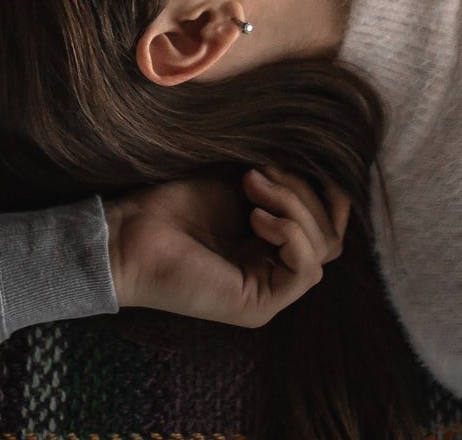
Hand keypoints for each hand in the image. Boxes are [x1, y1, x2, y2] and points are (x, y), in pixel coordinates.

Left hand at [104, 166, 350, 327]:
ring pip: (323, 249)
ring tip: (251, 185)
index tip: (301, 155)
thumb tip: (323, 161)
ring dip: (294, 206)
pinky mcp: (259, 305)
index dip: (328, 189)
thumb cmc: (173, 204)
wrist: (129, 234)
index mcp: (274, 242)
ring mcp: (270, 289)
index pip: (331, 222)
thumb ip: (282, 178)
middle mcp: (276, 269)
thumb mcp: (240, 180)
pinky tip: (255, 216)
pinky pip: (305, 272)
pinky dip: (290, 235)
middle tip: (260, 171)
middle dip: (305, 192)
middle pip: (332, 235)